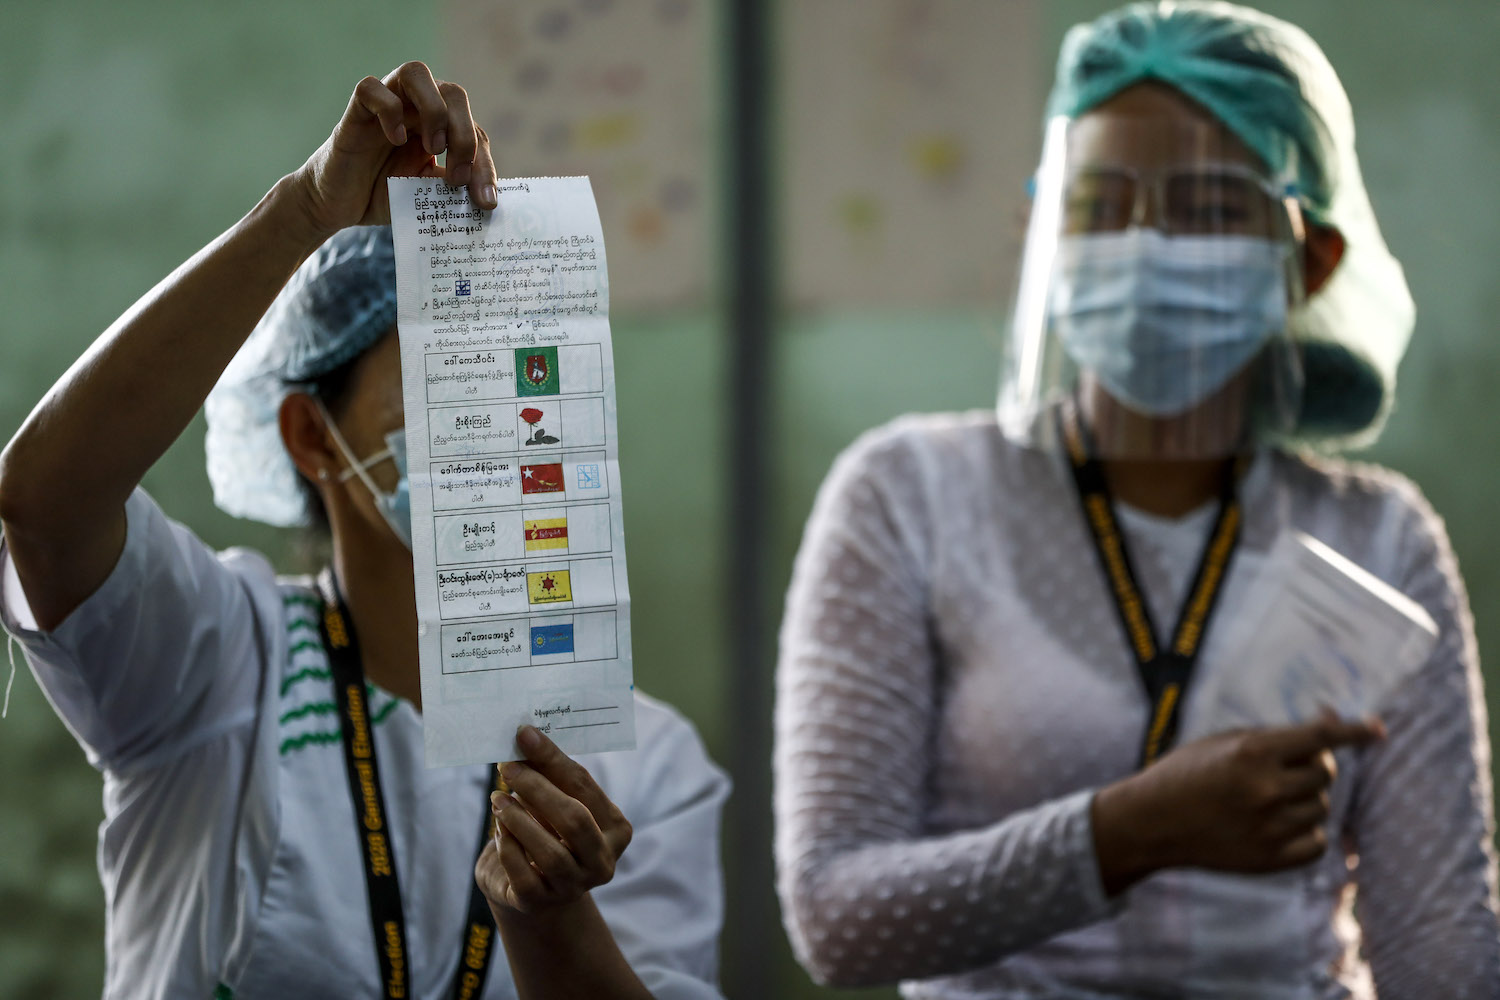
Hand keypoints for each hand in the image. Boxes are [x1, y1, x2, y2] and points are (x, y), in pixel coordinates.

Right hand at [293, 61, 497, 236]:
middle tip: (457, 175)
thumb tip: (488, 198)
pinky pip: (371, 88)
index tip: (484, 201)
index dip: (484, 164)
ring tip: (433, 149)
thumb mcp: (427, 196)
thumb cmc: (384, 195)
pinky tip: (395, 139)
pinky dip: (388, 109)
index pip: (474, 131)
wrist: (339, 205)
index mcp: (440, 127)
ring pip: (416, 73)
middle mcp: (416, 108)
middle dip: (465, 134)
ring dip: (434, 110)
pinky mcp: (356, 112)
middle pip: (454, 92)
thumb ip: (452, 188)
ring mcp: (386, 105)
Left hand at [475, 725, 632, 914]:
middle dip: (537, 788)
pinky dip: (508, 847)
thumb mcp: (554, 802)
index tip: (524, 735)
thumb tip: (526, 737)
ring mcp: (574, 887)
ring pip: (549, 852)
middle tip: (508, 767)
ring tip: (497, 799)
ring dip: (518, 819)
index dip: (553, 760)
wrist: (531, 886)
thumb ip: (547, 773)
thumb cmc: (547, 831)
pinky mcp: (541, 903)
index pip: (584, 787)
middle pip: (574, 820)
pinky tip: (498, 828)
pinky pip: (523, 875)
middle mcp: (603, 862)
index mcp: (616, 829)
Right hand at [1093, 710, 1384, 892]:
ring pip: (1321, 808)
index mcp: (1253, 753)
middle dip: (1315, 766)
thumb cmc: (1186, 772)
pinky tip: (1281, 823)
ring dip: (1306, 799)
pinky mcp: (1269, 859)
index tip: (1377, 730)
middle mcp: (1266, 789)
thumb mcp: (1224, 741)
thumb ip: (1274, 736)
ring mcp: (1269, 827)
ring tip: (1272, 797)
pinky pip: (1315, 842)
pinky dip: (1307, 831)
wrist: (1151, 822)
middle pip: (1325, 774)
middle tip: (1292, 766)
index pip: (1320, 738)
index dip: (1353, 731)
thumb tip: (1328, 725)